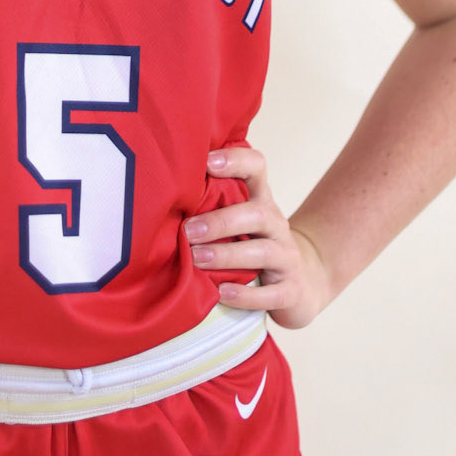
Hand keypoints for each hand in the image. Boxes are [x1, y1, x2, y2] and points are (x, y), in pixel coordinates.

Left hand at [184, 144, 333, 330]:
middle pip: (257, 213)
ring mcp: (287, 258)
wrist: (299, 285)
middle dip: (221, 221)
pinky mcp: (291, 290)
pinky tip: (222, 293)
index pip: (256, 168)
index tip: (207, 162)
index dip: (235, 160)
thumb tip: (156, 194)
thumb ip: (209, 205)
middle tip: (188, 231)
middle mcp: (276, 224)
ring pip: (263, 251)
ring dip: (227, 255)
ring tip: (197, 259)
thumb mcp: (237, 221)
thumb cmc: (251, 246)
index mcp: (260, 200)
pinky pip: (272, 293)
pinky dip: (246, 295)